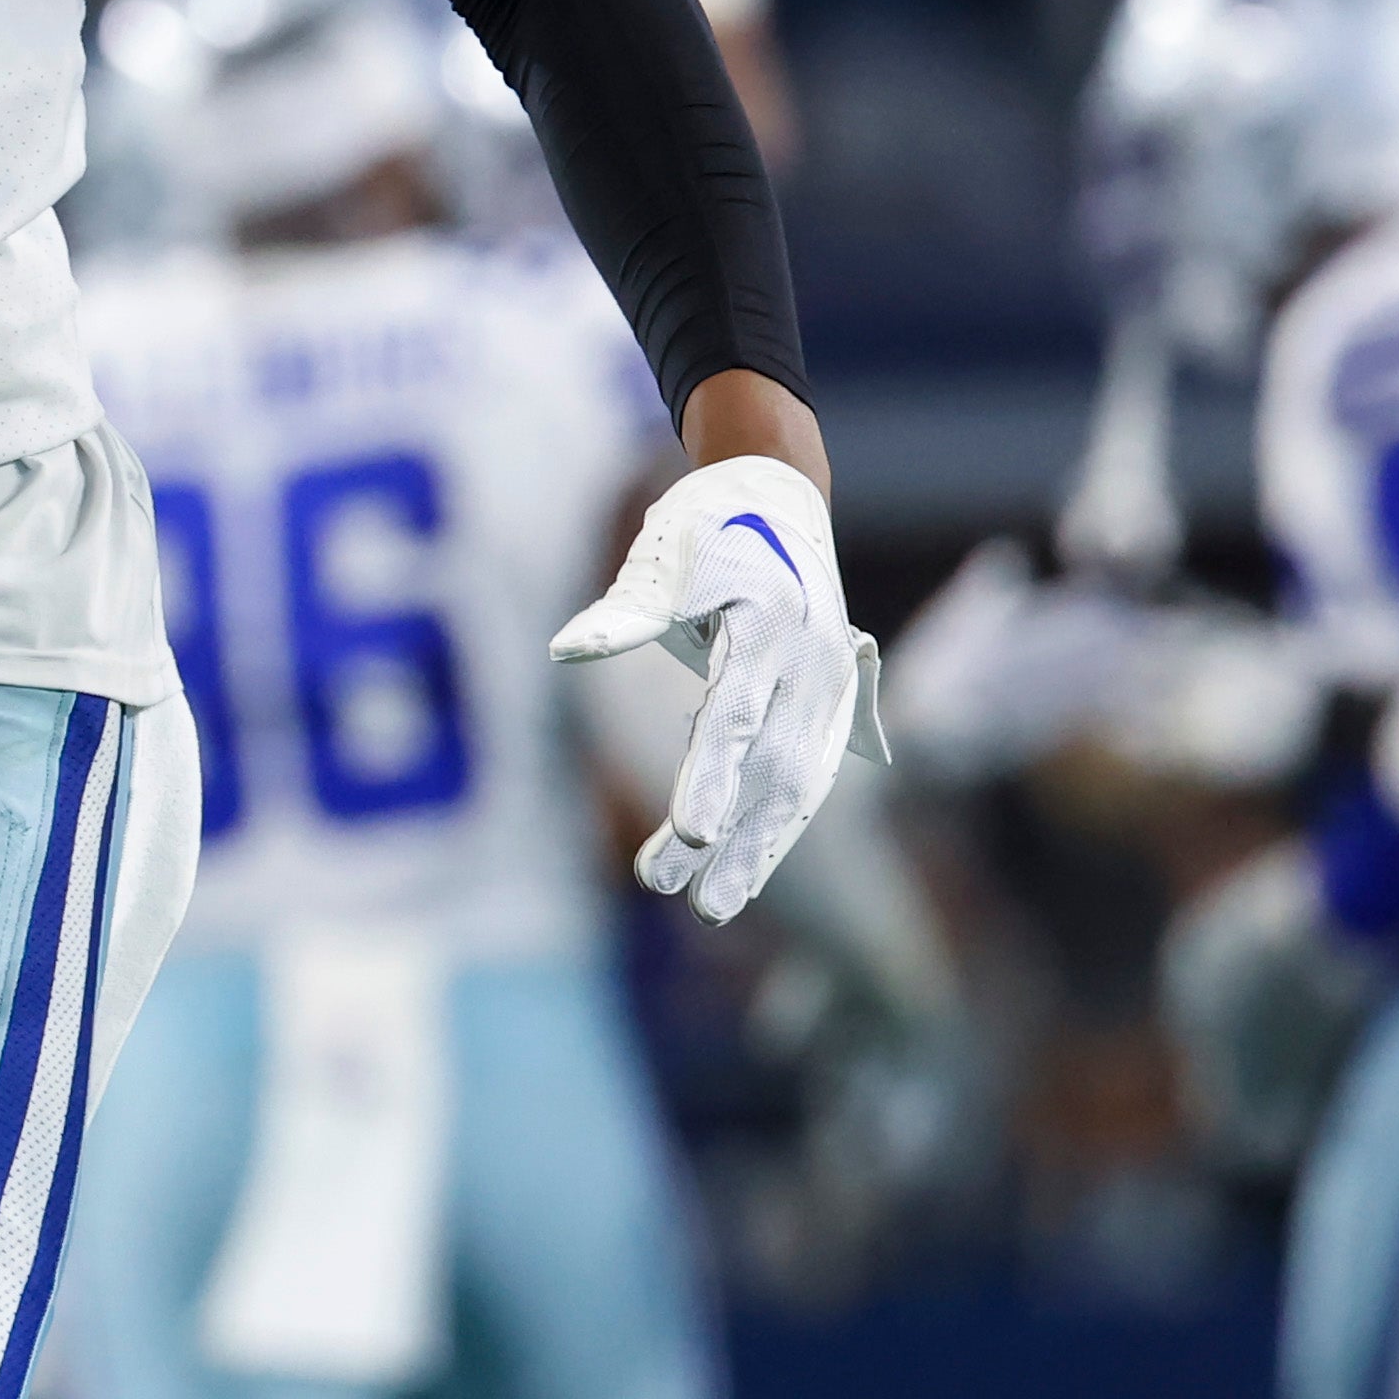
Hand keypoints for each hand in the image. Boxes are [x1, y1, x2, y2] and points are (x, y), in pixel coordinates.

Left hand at [553, 454, 885, 923]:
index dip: (713, 779)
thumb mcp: (659, 558)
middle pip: (772, 767)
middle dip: (728, 838)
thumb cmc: (705, 525)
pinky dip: (774, 823)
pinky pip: (804, 774)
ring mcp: (831, 688)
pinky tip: (739, 869)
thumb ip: (622, 612)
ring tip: (708, 907)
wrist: (776, 492)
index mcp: (772, 624)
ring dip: (757, 849)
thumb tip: (566, 651)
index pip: (738, 716)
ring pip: (797, 784)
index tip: (691, 836)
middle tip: (671, 895)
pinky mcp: (830, 706)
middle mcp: (815, 663)